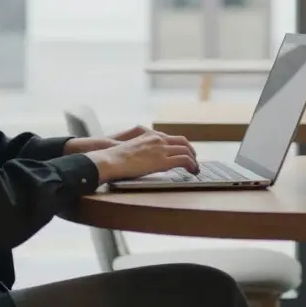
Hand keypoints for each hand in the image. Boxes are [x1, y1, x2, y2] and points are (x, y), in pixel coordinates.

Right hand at [64, 125, 196, 161]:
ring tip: (195, 168)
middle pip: (183, 142)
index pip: (171, 138)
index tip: (184, 153)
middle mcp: (158, 139)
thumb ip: (142, 150)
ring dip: (193, 160)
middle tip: (194, 160)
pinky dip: (192, 165)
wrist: (110, 160)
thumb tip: (146, 159)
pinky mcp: (162, 160)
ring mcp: (161, 148)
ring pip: (186, 150)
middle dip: (191, 151)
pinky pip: (184, 160)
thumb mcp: (131, 149)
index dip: (181, 146)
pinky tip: (193, 171)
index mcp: (150, 135)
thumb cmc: (115, 158)